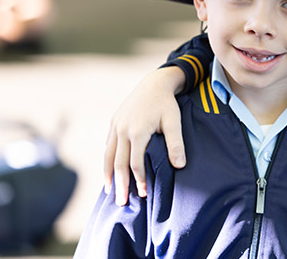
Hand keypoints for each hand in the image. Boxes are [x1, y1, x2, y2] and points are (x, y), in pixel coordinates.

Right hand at [103, 66, 186, 205]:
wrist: (154, 83)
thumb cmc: (167, 104)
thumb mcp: (175, 122)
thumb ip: (176, 144)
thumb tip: (179, 166)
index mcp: (137, 132)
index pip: (135, 163)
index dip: (139, 180)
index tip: (144, 194)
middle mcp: (122, 130)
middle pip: (117, 164)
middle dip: (120, 184)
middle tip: (120, 202)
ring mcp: (115, 126)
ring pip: (108, 155)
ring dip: (108, 175)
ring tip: (110, 191)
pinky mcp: (113, 122)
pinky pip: (108, 145)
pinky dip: (107, 160)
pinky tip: (109, 170)